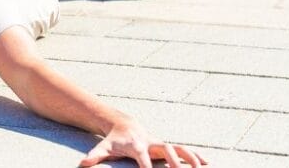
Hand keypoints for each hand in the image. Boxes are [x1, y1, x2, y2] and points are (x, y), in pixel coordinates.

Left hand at [80, 118, 205, 167]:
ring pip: (179, 148)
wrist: (123, 124)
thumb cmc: (114, 140)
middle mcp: (152, 143)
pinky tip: (207, 163)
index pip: (143, 160)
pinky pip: (184, 149)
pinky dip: (195, 155)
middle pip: (166, 151)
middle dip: (175, 162)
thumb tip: (81, 165)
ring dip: (191, 157)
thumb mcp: (104, 148)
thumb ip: (94, 156)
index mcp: (137, 146)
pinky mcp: (167, 144)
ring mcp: (161, 143)